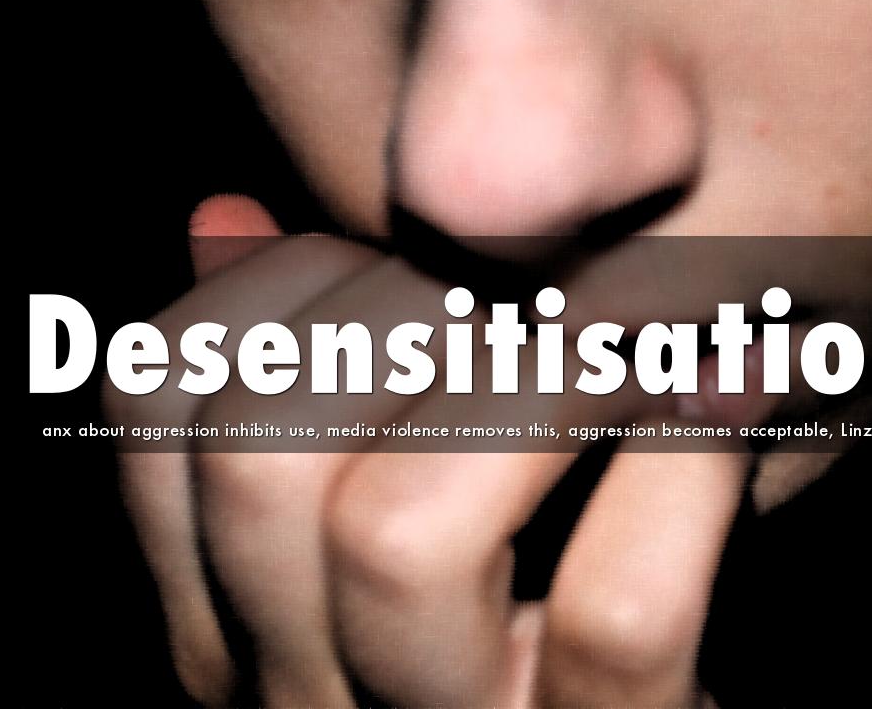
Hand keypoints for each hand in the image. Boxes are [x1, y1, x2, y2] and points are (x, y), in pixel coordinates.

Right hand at [108, 195, 829, 706]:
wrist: (622, 697)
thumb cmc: (512, 567)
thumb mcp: (385, 455)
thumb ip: (301, 356)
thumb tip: (223, 211)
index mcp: (227, 604)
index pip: (151, 399)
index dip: (268, 279)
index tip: (398, 238)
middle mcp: (295, 686)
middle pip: (261, 454)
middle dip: (401, 307)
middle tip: (527, 263)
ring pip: (400, 537)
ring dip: (534, 376)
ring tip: (629, 321)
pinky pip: (613, 612)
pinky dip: (677, 472)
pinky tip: (720, 400)